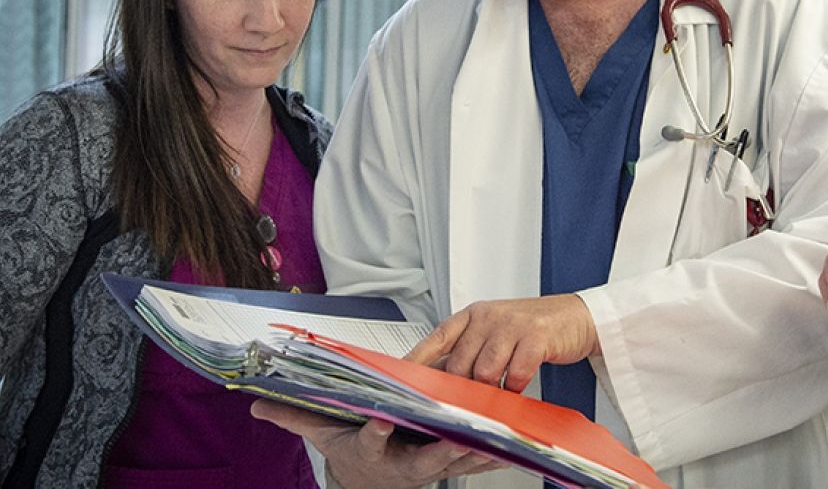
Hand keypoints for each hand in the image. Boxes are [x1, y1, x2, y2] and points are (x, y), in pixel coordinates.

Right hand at [250, 399, 500, 487]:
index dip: (376, 432)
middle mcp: (401, 462)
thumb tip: (257, 404)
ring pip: (454, 459)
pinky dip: (491, 453)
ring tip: (497, 435)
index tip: (382, 421)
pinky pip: (472, 462)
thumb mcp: (323, 433)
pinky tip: (512, 442)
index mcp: (371, 449)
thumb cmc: (351, 448)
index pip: (371, 439)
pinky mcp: (447, 467)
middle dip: (442, 446)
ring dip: (476, 448)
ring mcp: (428, 468)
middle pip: (423, 456)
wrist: (369, 480)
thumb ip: (295, 417)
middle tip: (460, 433)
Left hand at [407, 294, 598, 392]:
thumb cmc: (531, 328)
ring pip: (485, 372)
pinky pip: (516, 374)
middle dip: (461, 389)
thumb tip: (441, 380)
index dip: (417, 360)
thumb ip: (469, 349)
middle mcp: (488, 316)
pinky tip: (518, 386)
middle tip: (467, 402)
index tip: (402, 379)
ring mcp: (511, 325)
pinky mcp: (535, 336)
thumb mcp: (494, 331)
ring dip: (490, 391)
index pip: (436, 338)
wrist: (574, 317)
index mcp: (472, 314)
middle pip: (460, 363)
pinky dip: (515, 387)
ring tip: (496, 395)